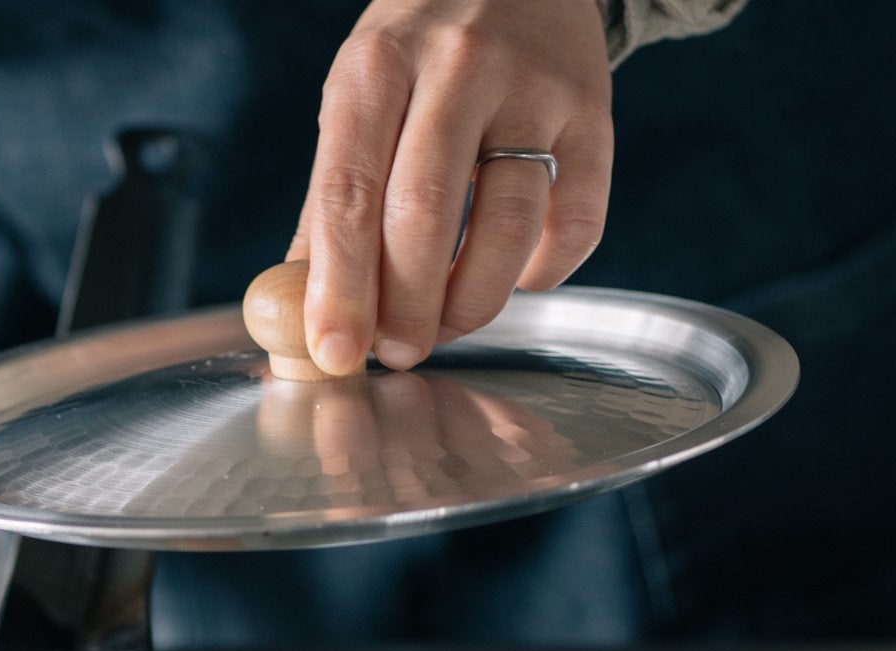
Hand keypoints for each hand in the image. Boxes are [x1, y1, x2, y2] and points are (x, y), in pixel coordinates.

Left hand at [290, 0, 613, 374]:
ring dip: (473, 303)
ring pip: (507, 227)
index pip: (348, 196)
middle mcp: (456, 69)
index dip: (339, 289)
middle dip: (406, 309)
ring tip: (446, 327)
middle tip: (396, 353)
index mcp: (376, 68)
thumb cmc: (418, 50)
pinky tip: (519, 280)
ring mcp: (532, 90)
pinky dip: (546, 271)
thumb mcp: (358, 98)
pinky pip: (578, 219)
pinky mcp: (593, 111)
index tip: (333, 354)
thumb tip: (302, 315)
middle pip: (424, 216)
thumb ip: (331, 203)